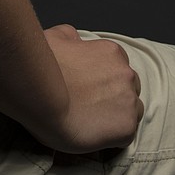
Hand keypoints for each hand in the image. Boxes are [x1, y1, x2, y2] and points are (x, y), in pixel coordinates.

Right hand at [33, 25, 143, 153]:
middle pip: (129, 87)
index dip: (105, 79)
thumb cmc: (44, 69)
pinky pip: (126, 135)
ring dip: (117, 116)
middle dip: (115, 96)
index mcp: (112, 52)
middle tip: (91, 106)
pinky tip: (94, 135)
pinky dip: (113, 137)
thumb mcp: (55, 37)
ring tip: (93, 123)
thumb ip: (71, 37)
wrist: (42, 100)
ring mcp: (128, 101)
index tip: (91, 88)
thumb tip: (75, 40)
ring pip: (132, 111)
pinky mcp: (126, 128)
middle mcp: (126, 74)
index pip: (119, 66)